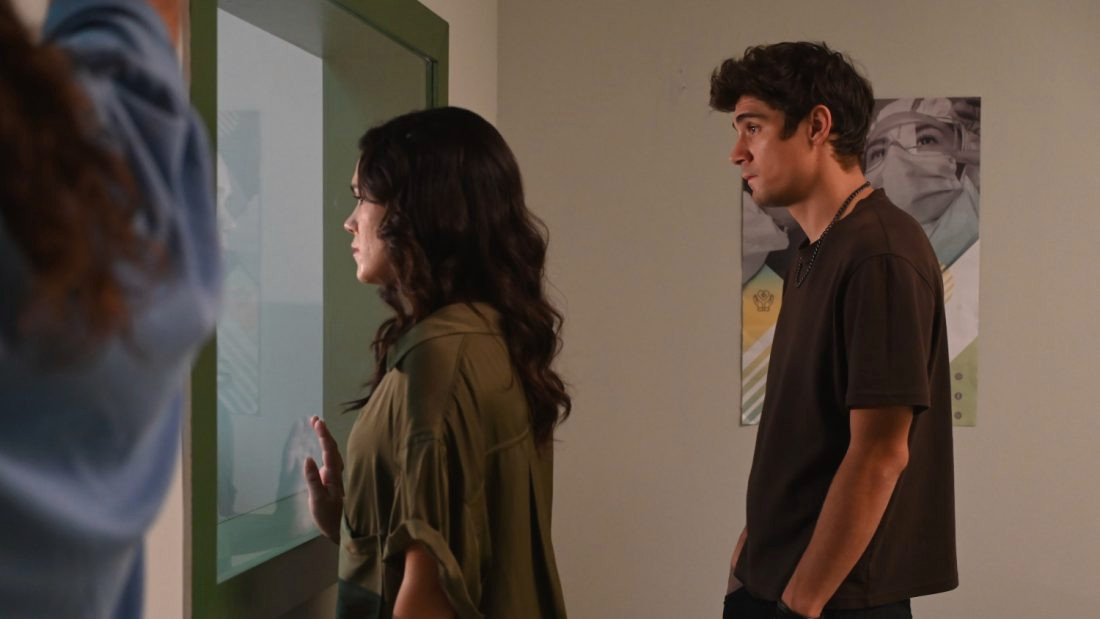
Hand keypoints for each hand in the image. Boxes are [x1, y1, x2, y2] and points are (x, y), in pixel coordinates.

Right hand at [303, 415, 343, 542]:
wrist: (342, 531)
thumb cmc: (330, 517)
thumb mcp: (318, 500)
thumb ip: (313, 480)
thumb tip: (308, 458)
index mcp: (333, 475)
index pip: (329, 450)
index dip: (323, 435)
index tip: (316, 421)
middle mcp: (337, 473)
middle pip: (332, 448)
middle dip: (324, 432)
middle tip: (314, 419)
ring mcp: (336, 477)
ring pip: (333, 453)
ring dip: (325, 439)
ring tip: (317, 427)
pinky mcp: (334, 482)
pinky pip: (331, 460)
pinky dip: (326, 450)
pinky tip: (323, 449)